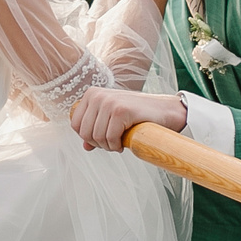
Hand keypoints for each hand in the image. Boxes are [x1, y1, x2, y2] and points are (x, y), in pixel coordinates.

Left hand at [69, 87, 186, 152]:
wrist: (165, 111)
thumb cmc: (138, 115)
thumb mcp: (112, 120)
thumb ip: (96, 130)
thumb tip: (85, 146)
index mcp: (91, 94)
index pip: (75, 124)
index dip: (88, 137)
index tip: (102, 140)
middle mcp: (97, 95)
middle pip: (84, 132)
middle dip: (98, 144)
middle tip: (112, 144)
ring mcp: (108, 101)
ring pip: (96, 137)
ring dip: (108, 146)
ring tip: (118, 143)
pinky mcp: (120, 110)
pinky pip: (110, 138)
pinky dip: (116, 146)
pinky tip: (124, 143)